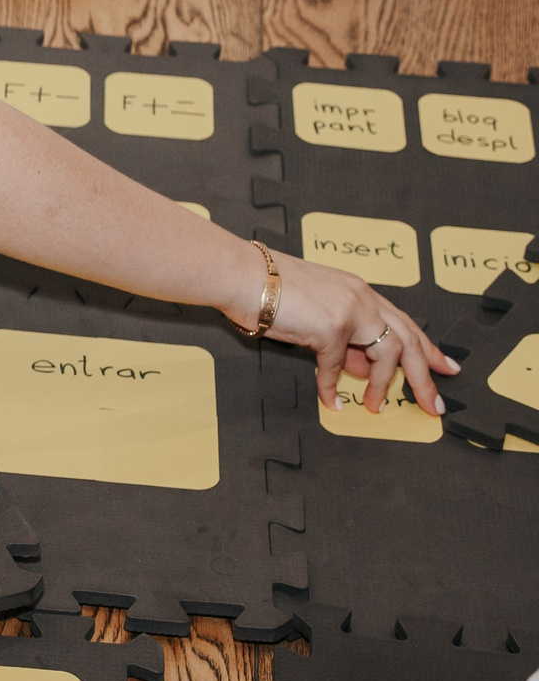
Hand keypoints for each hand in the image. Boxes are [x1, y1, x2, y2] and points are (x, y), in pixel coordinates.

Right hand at [233, 251, 455, 416]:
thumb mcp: (313, 307)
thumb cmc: (264, 286)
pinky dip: (332, 387)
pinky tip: (332, 401)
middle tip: (434, 403)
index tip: (442, 365)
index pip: (402, 320)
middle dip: (426, 374)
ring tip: (376, 406)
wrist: (239, 275)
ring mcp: (350, 311)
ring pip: (388, 354)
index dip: (425, 346)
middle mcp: (361, 297)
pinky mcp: (331, 328)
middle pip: (409, 339)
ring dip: (384, 385)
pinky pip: (336, 367)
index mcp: (357, 289)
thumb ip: (340, 333)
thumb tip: (358, 365)